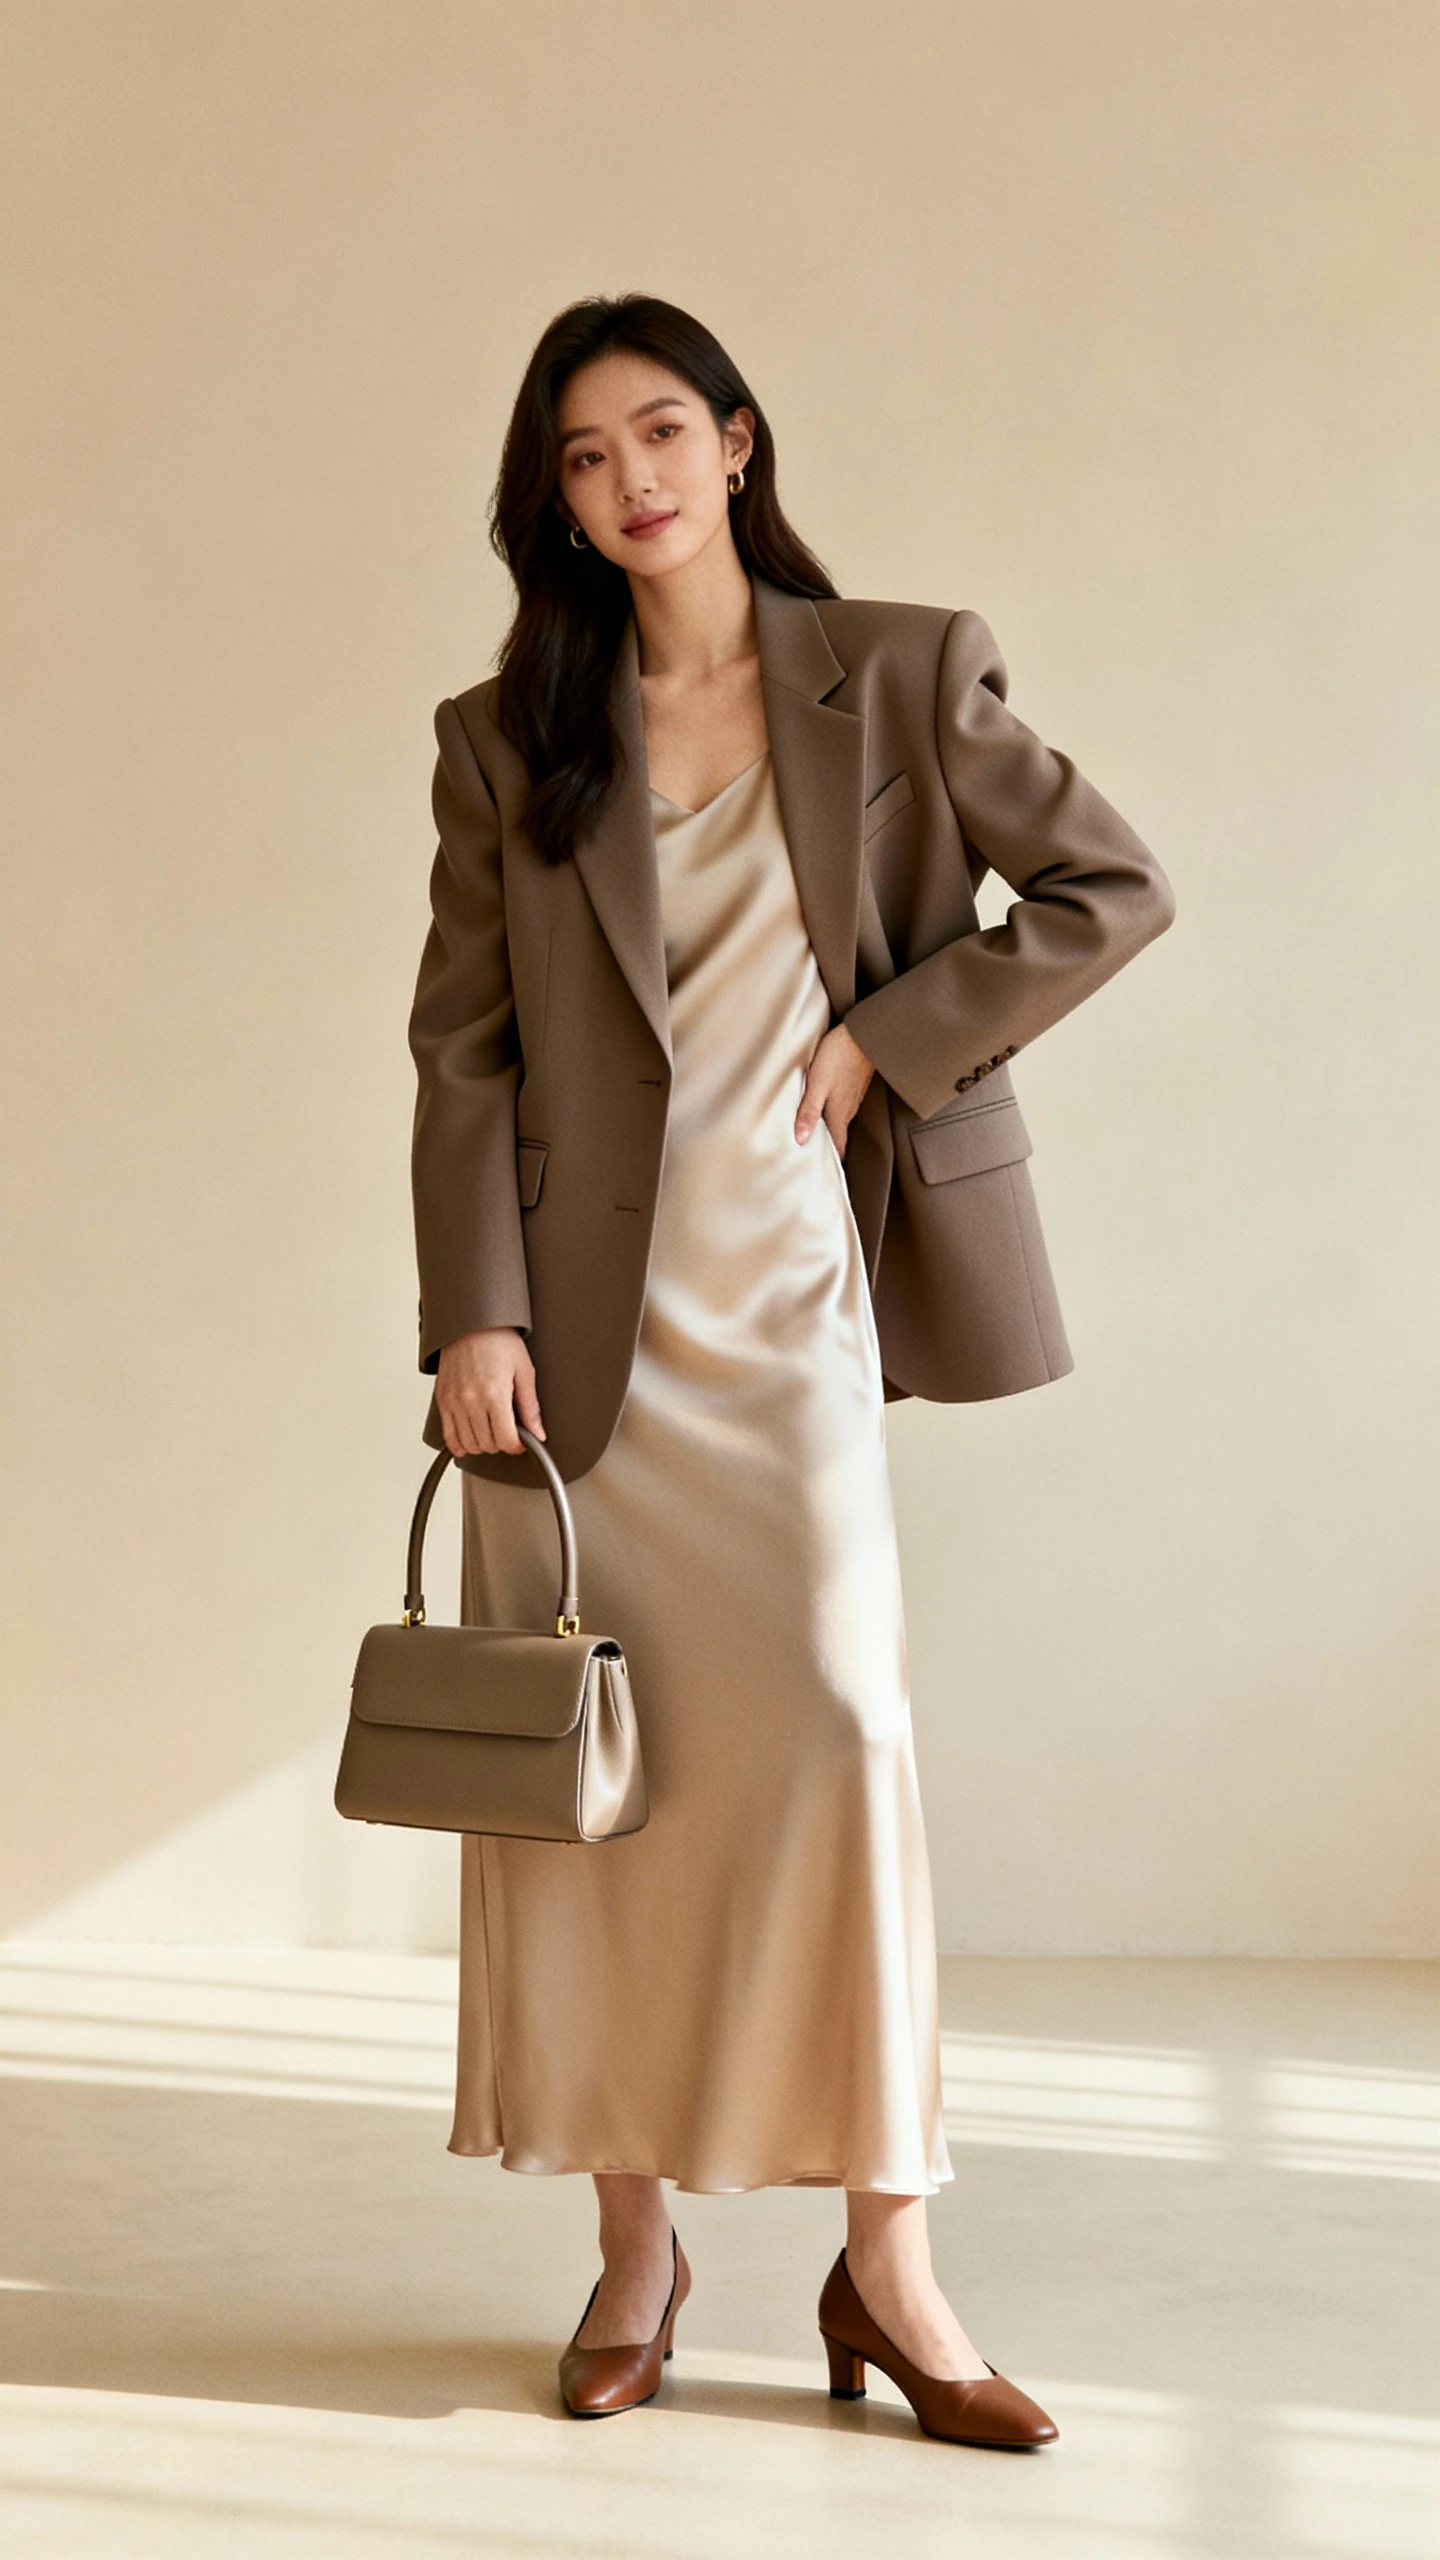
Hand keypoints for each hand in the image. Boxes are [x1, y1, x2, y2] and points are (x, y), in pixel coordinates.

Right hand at [436, 1327, 544, 1458]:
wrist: (472, 1323)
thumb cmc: (499, 1341)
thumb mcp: (524, 1371)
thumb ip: (530, 1407)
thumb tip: (538, 1433)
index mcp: (495, 1394)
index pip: (506, 1440)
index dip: (518, 1446)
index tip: (521, 1441)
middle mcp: (472, 1401)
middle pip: (488, 1444)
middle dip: (502, 1444)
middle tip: (508, 1432)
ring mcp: (454, 1402)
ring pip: (468, 1444)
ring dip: (482, 1444)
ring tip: (491, 1432)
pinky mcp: (443, 1400)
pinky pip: (448, 1435)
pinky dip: (459, 1444)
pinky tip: (470, 1440)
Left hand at [795, 1022, 875, 1158]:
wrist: (863, 1035)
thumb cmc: (838, 1057)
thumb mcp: (817, 1085)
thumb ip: (808, 1112)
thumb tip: (800, 1140)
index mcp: (839, 1114)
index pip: (838, 1148)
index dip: (832, 1163)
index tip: (824, 1177)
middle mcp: (848, 1110)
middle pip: (839, 1137)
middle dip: (829, 1151)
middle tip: (816, 1164)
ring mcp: (853, 1098)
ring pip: (841, 1122)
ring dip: (830, 1132)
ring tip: (816, 1140)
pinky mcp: (853, 1086)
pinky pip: (843, 1107)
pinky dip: (834, 1115)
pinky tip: (824, 1111)